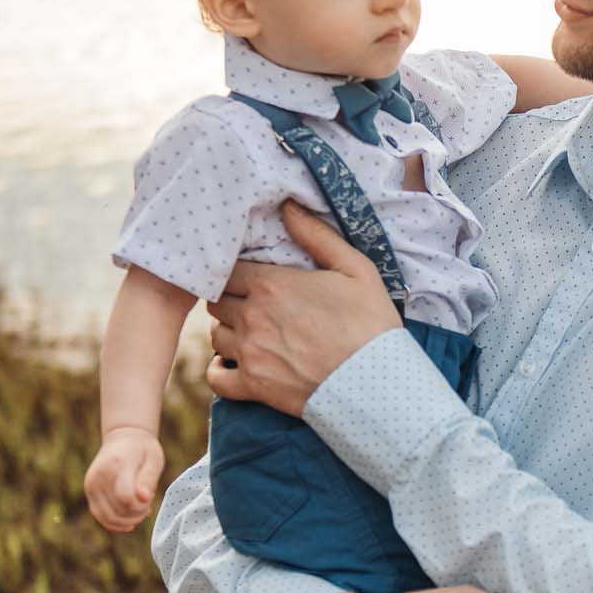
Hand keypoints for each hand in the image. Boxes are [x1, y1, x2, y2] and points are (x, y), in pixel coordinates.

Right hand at [84, 428, 164, 532]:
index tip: (150, 498)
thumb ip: (149, 479)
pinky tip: (130, 521)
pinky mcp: (89, 492)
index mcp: (117, 465)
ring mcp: (91, 484)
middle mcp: (99, 476)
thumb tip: (144, 498)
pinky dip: (115, 523)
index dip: (140, 505)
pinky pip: (100, 516)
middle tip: (148, 504)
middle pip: (117, 510)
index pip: (125, 498)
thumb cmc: (142, 450)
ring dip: (127, 520)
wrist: (123, 439)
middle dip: (136, 514)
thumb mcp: (154, 459)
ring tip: (140, 510)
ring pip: (107, 517)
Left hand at [204, 202, 400, 416]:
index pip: (228, 270)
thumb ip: (317, 235)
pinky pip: (216, 377)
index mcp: (272, 284)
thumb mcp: (356, 269)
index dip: (238, 273)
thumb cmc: (371, 323)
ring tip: (249, 333)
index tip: (252, 279)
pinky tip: (236, 365)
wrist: (378, 382)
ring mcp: (249, 353)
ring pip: (215, 335)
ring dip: (228, 332)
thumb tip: (288, 205)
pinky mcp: (253, 386)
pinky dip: (221, 371)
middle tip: (250, 304)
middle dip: (230, 299)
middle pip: (216, 301)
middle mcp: (252, 316)